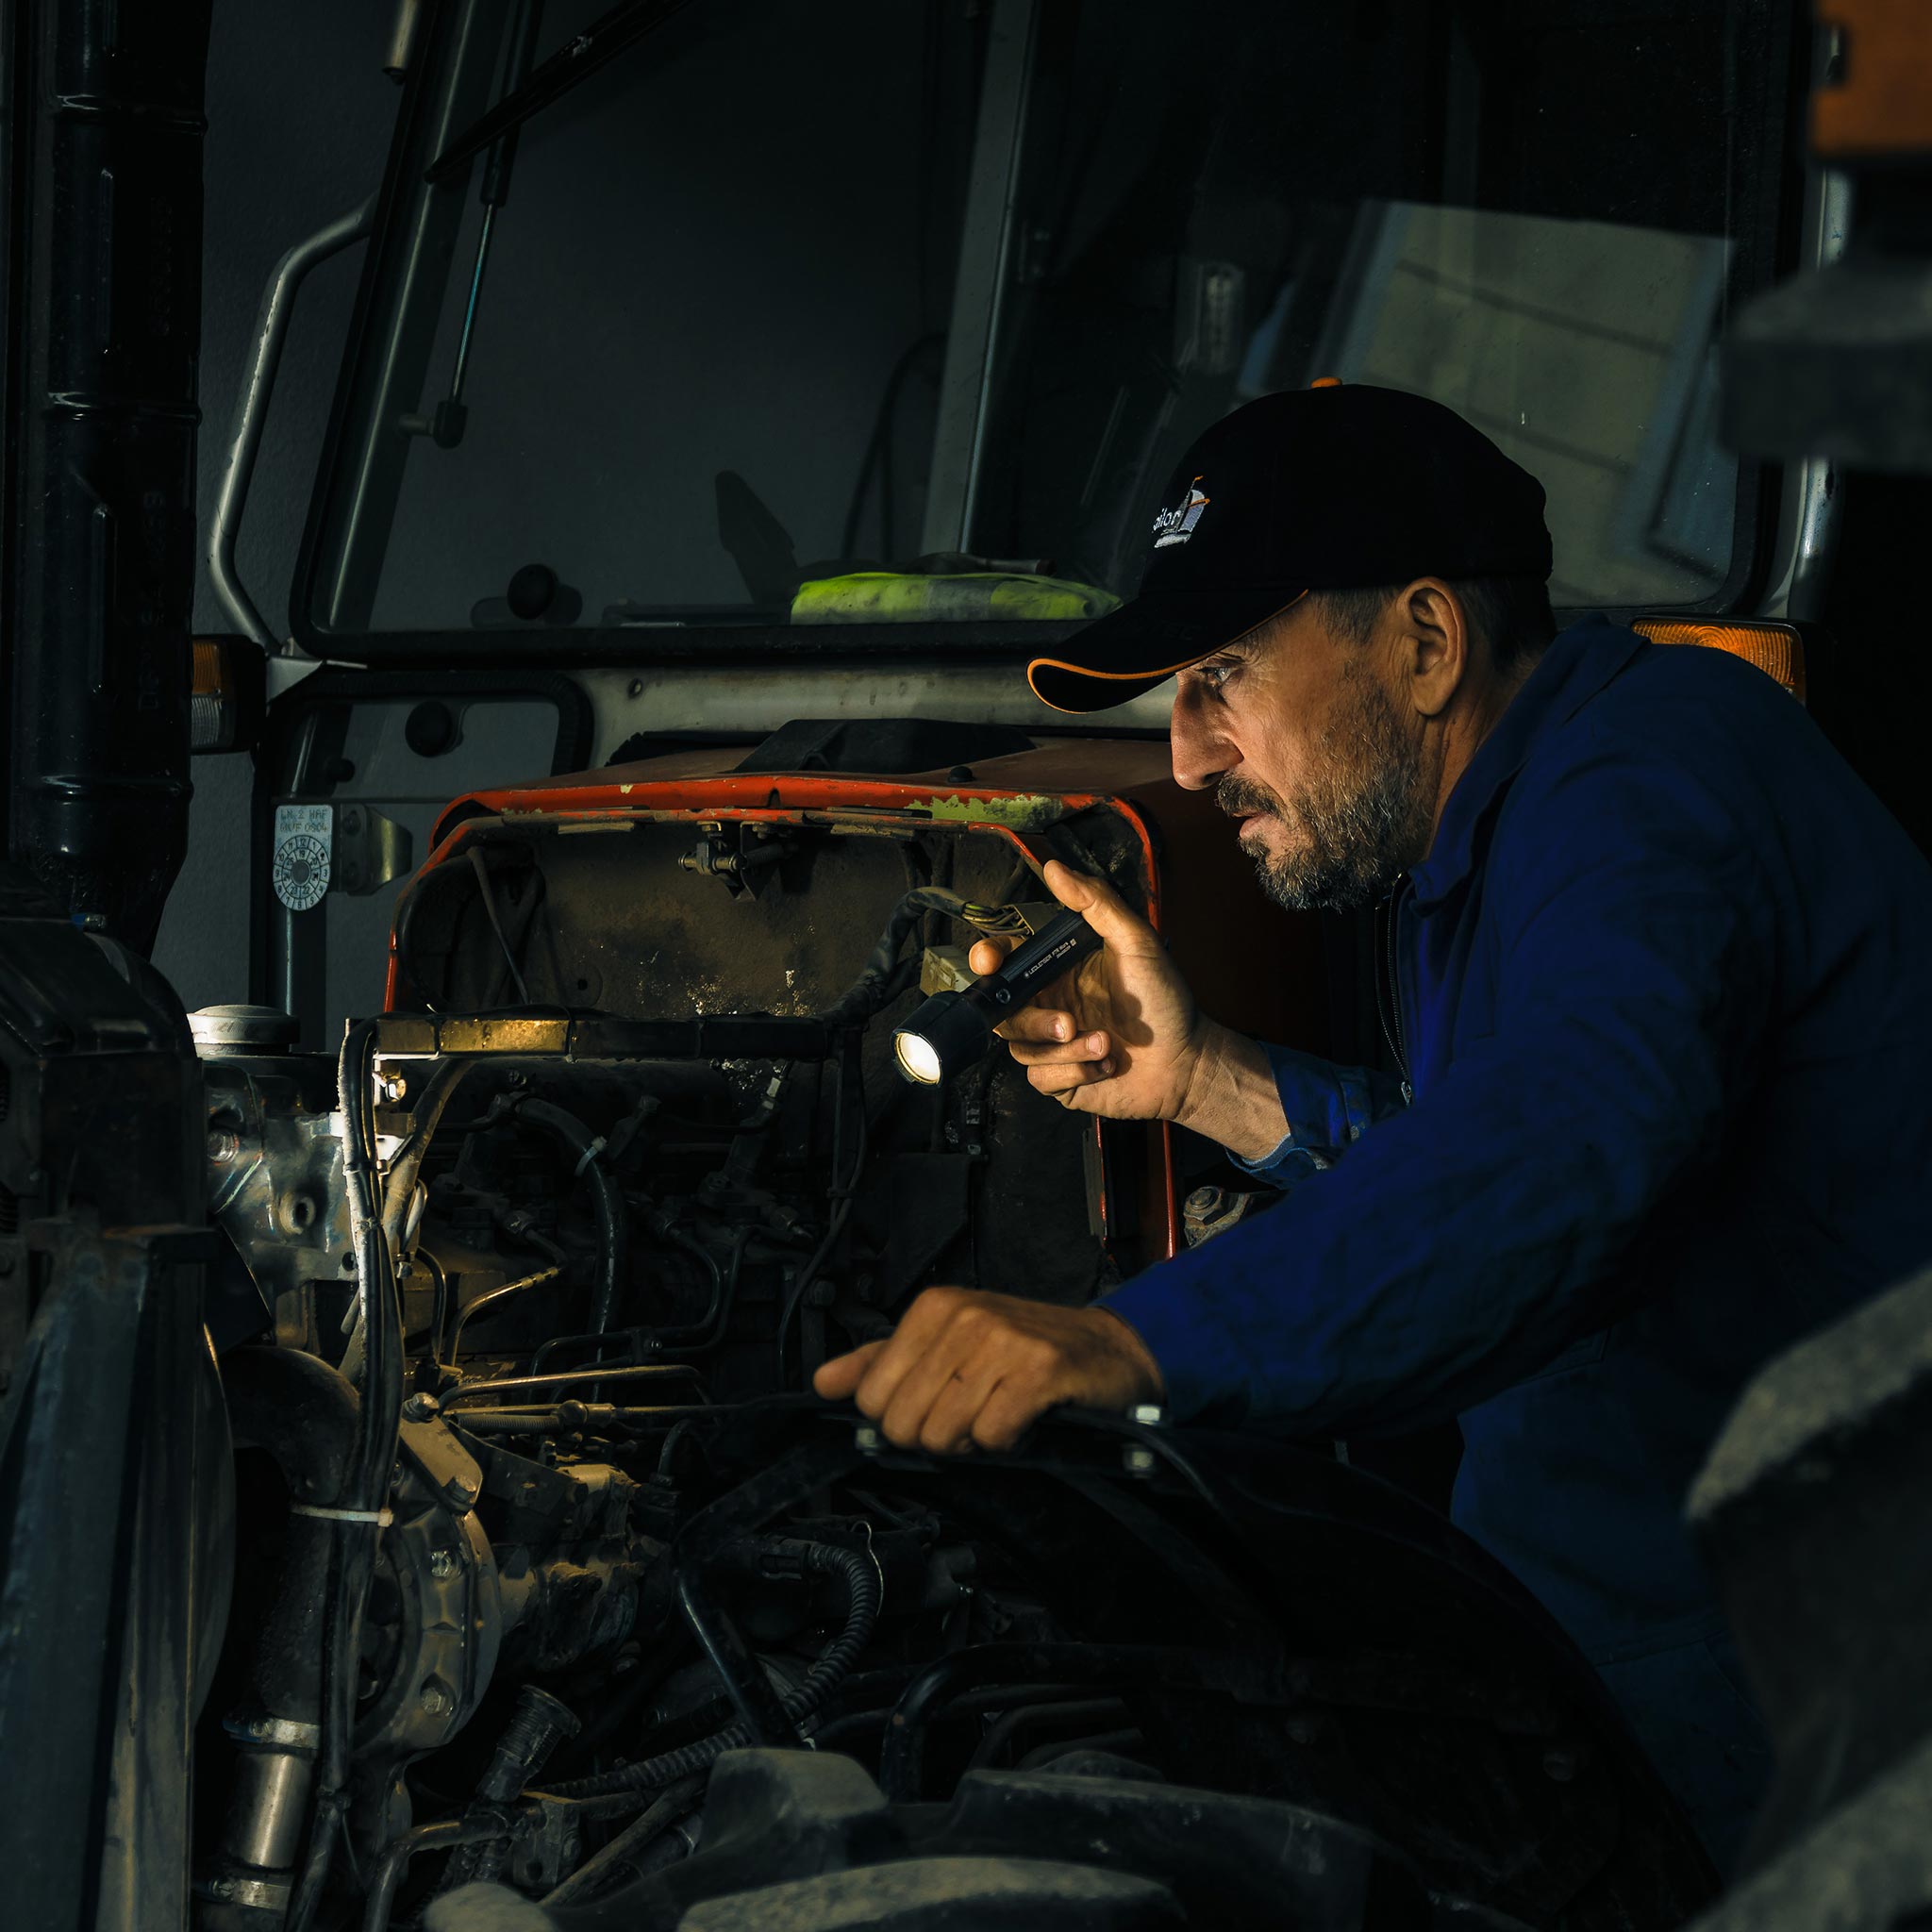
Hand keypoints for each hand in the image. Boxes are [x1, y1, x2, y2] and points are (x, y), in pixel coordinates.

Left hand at [812, 1286, 1163, 1452]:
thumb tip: (824, 1383)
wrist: (1108, 1350)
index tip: (938, 1403)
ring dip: (974, 1440)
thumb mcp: (947, 1344)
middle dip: (938, 1434)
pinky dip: (1008, 1442)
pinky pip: (991, 1437)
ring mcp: (1003, 1341)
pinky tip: (1024, 1420)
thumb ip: (881, 1363)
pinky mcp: (1039, 1371)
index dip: (903, 1417)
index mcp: (933, 1307)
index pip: (874, 1397)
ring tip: (999, 1414)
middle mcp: (965, 1316)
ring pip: (944, 1434)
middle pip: (905, 1423)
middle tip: (973, 1413)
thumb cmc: (1024, 1350)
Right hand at [970, 861, 1287, 1160]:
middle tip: (1068, 1023)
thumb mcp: (1136, 942)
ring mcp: (1052, 1046)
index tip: (988, 962)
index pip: (1007, 960)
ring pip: (1021, 1048)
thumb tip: (1054, 867)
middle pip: (1004, 1012)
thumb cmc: (1164, 1000)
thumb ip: (1096, 903)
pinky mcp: (1061, 1080)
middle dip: (1032, 1019)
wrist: (1186, 1062)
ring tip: (1106, 1044)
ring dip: (1065, 1050)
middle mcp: (1049, 1005)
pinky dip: (1075, 1072)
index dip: (987, 959)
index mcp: (1059, 971)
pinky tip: (1106, 1066)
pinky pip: (1041, 1079)